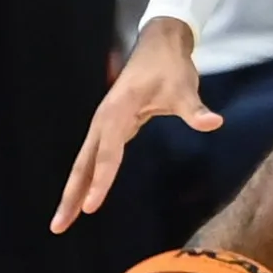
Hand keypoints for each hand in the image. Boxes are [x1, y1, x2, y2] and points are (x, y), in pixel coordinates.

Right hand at [51, 18, 221, 232]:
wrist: (159, 46)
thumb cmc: (170, 68)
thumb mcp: (185, 87)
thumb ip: (195, 110)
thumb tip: (214, 122)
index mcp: (118, 112)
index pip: (109, 153)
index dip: (101, 180)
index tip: (91, 206)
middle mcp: (104, 120)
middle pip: (83, 164)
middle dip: (71, 195)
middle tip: (58, 226)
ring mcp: (103, 125)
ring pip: (84, 163)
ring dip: (72, 191)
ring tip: (62, 221)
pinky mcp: (109, 128)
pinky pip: (93, 158)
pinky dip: (85, 179)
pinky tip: (81, 198)